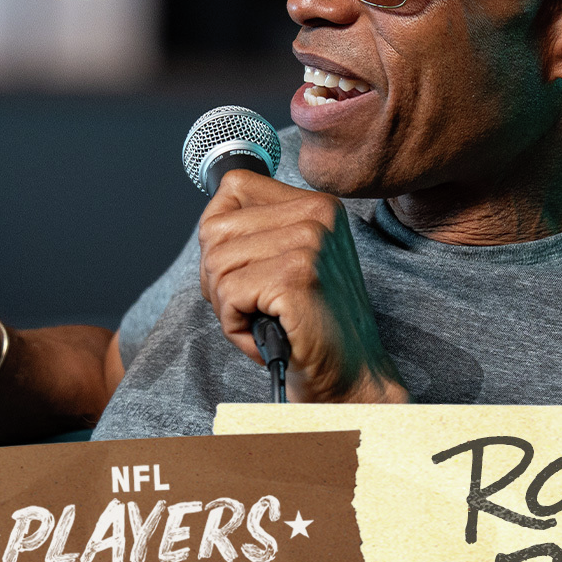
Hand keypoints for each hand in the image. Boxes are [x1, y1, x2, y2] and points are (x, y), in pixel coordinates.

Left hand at [197, 170, 408, 403]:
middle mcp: (318, 214)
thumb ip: (258, 230)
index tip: (248, 269)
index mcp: (319, 204)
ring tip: (264, 318)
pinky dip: (235, 326)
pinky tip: (266, 332)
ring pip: (217, 263)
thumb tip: (210, 219)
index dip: (221, 236)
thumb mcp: (292, 260)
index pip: (232, 187)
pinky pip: (228, 294)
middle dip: (218, 276)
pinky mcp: (295, 277)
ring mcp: (309, 242)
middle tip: (254, 304)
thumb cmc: (313, 324)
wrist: (351, 374)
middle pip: (215, 228)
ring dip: (227, 304)